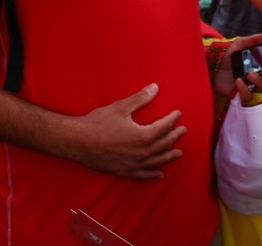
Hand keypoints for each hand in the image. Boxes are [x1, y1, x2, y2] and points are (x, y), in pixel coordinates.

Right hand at [65, 84, 186, 178]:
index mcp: (143, 136)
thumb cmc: (98, 122)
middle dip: (174, 136)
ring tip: (179, 153)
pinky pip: (143, 175)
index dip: (172, 119)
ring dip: (169, 156)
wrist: (78, 141)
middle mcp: (141, 153)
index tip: (178, 113)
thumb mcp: (120, 107)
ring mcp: (133, 164)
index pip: (164, 127)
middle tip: (183, 131)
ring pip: (157, 161)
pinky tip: (160, 174)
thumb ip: (140, 98)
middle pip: (164, 144)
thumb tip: (155, 87)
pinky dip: (153, 174)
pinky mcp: (124, 171)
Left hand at [216, 32, 261, 100]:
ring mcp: (252, 87)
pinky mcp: (242, 95)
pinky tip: (238, 81)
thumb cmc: (228, 56)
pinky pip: (248, 97)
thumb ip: (255, 39)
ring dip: (260, 81)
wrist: (210, 67)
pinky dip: (244, 89)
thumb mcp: (240, 44)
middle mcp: (260, 78)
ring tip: (250, 73)